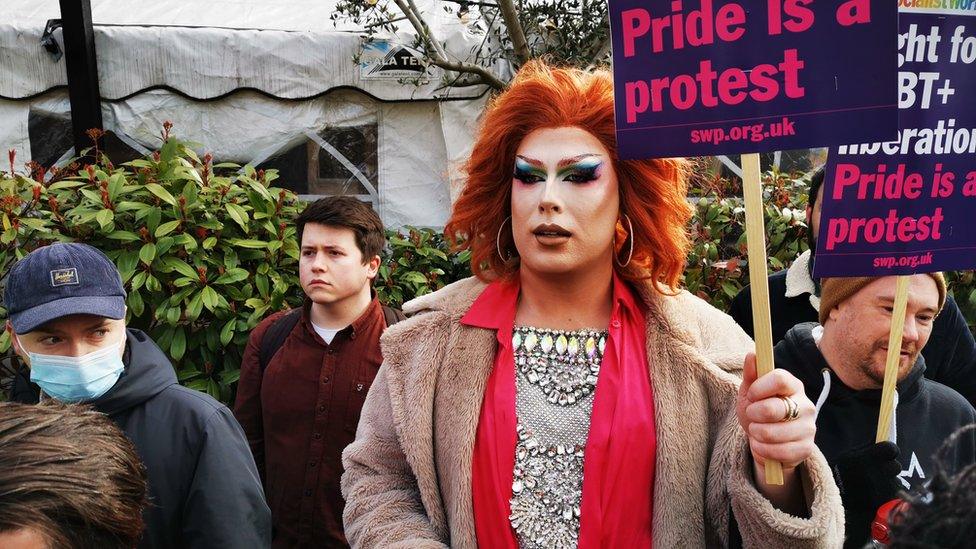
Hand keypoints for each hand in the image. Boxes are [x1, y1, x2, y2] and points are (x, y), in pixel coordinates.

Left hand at [736, 353, 817, 471]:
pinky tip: (762, 446)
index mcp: (793, 386)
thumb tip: (752, 355)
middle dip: (754, 414)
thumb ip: (751, 375)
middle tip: (752, 415)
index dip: (760, 387)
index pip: (780, 379)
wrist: (764, 442)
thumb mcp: (750, 392)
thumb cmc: (758, 412)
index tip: (751, 395)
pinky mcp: (806, 448)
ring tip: (756, 432)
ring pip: (773, 433)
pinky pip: (779, 452)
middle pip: (775, 408)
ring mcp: (809, 428)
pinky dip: (763, 450)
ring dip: (756, 434)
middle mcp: (806, 405)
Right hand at [832, 441, 901, 539]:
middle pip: (896, 466)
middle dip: (889, 467)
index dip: (890, 450)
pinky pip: (892, 494)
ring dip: (888, 481)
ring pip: (895, 481)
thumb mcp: (849, 456)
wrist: (834, 498)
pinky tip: (875, 493)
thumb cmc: (841, 473)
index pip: (892, 449)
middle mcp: (875, 473)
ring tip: (874, 483)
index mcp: (866, 458)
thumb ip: (867, 448)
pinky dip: (886, 493)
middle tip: (879, 470)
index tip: (885, 453)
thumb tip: (882, 433)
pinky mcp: (883, 502)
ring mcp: (880, 489)